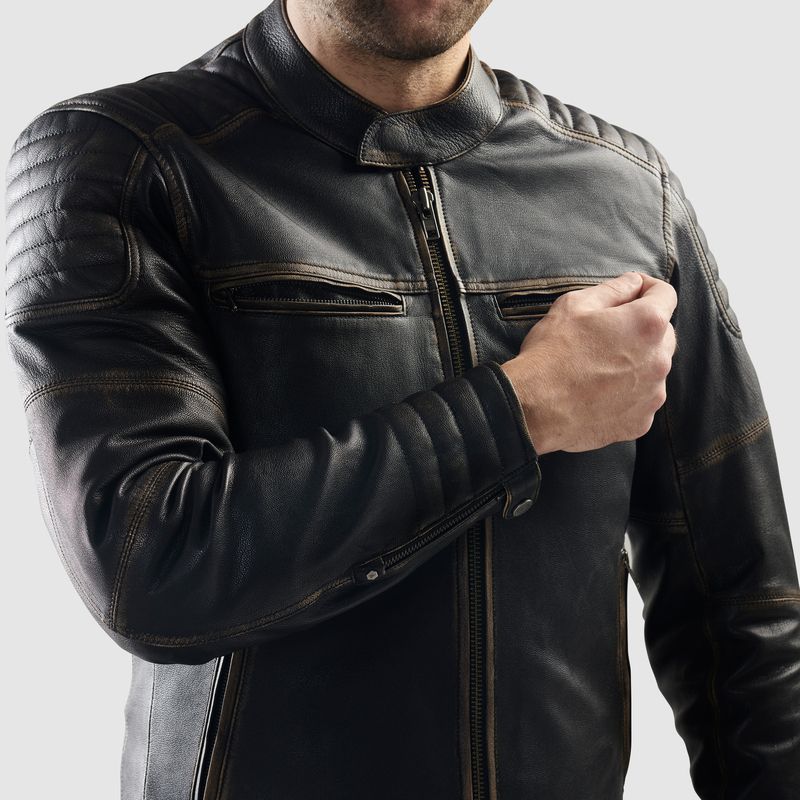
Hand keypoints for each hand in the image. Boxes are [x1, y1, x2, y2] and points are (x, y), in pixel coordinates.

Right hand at [500, 271, 677, 453]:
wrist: (534, 409)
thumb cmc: (551, 354)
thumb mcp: (574, 306)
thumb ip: (613, 290)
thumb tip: (633, 283)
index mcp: (646, 324)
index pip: (665, 294)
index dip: (647, 287)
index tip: (631, 291)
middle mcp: (659, 360)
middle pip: (664, 334)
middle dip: (643, 327)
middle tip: (608, 332)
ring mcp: (652, 394)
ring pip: (654, 369)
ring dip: (637, 362)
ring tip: (599, 366)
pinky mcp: (641, 421)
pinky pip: (642, 399)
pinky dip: (628, 393)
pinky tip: (599, 391)